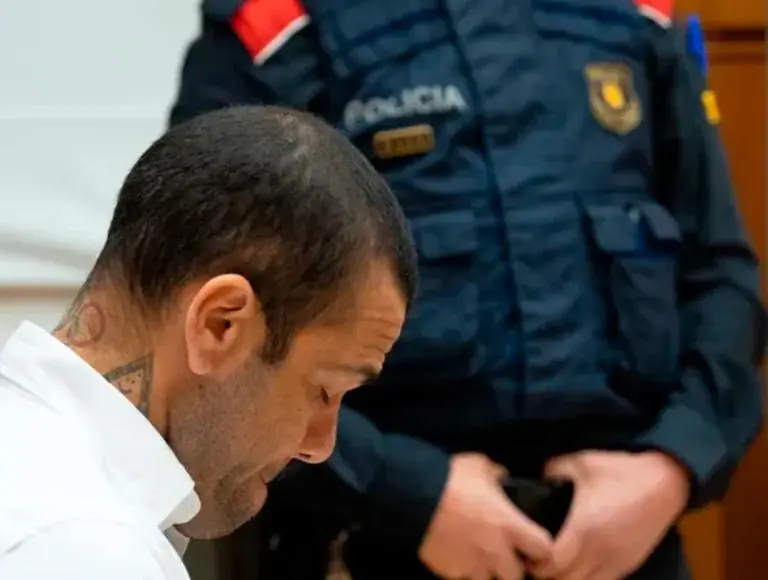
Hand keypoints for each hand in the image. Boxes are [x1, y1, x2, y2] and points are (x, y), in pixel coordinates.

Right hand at [419, 453, 553, 579]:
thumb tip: (503, 478)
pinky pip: (463, 579)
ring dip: (488, 573)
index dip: (542, 549)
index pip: (544, 550)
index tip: (536, 546)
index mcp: (510, 525)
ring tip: (480, 559)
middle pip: (517, 577)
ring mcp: (472, 566)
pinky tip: (458, 558)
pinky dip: (464, 573)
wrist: (412, 496)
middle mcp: (496, 552)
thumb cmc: (451, 478)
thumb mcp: (480, 465)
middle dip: (513, 568)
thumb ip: (498, 475)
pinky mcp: (449, 573)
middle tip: (506, 556)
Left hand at [531, 450, 689, 579]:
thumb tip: (536, 481)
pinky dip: (584, 579)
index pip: (553, 564)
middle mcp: (601, 552)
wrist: (664, 482)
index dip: (535, 562)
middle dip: (546, 575)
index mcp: (585, 528)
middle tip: (534, 559)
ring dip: (566, 579)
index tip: (525, 550)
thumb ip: (551, 472)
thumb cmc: (620, 471)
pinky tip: (575, 566)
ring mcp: (617, 563)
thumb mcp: (580, 463)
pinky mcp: (628, 566)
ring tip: (554, 564)